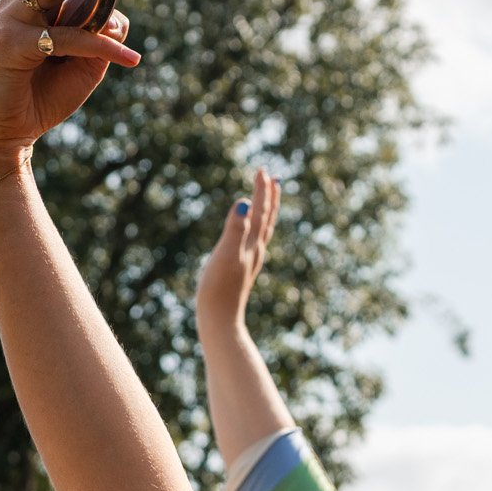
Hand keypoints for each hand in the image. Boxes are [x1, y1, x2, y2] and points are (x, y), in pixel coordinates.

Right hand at [194, 168, 280, 330]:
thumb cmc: (218, 288)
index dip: (261, 190)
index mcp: (253, 244)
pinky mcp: (241, 270)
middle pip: (267, 218)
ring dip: (265, 211)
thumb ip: (235, 228)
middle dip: (269, 197)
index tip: (262, 170)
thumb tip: (244, 203)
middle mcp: (255, 250)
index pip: (260, 211)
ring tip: (266, 199)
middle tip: (272, 176)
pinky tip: (250, 233)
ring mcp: (249, 261)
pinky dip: (255, 230)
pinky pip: (253, 243)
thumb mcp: (225, 254)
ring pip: (262, 231)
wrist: (219, 320)